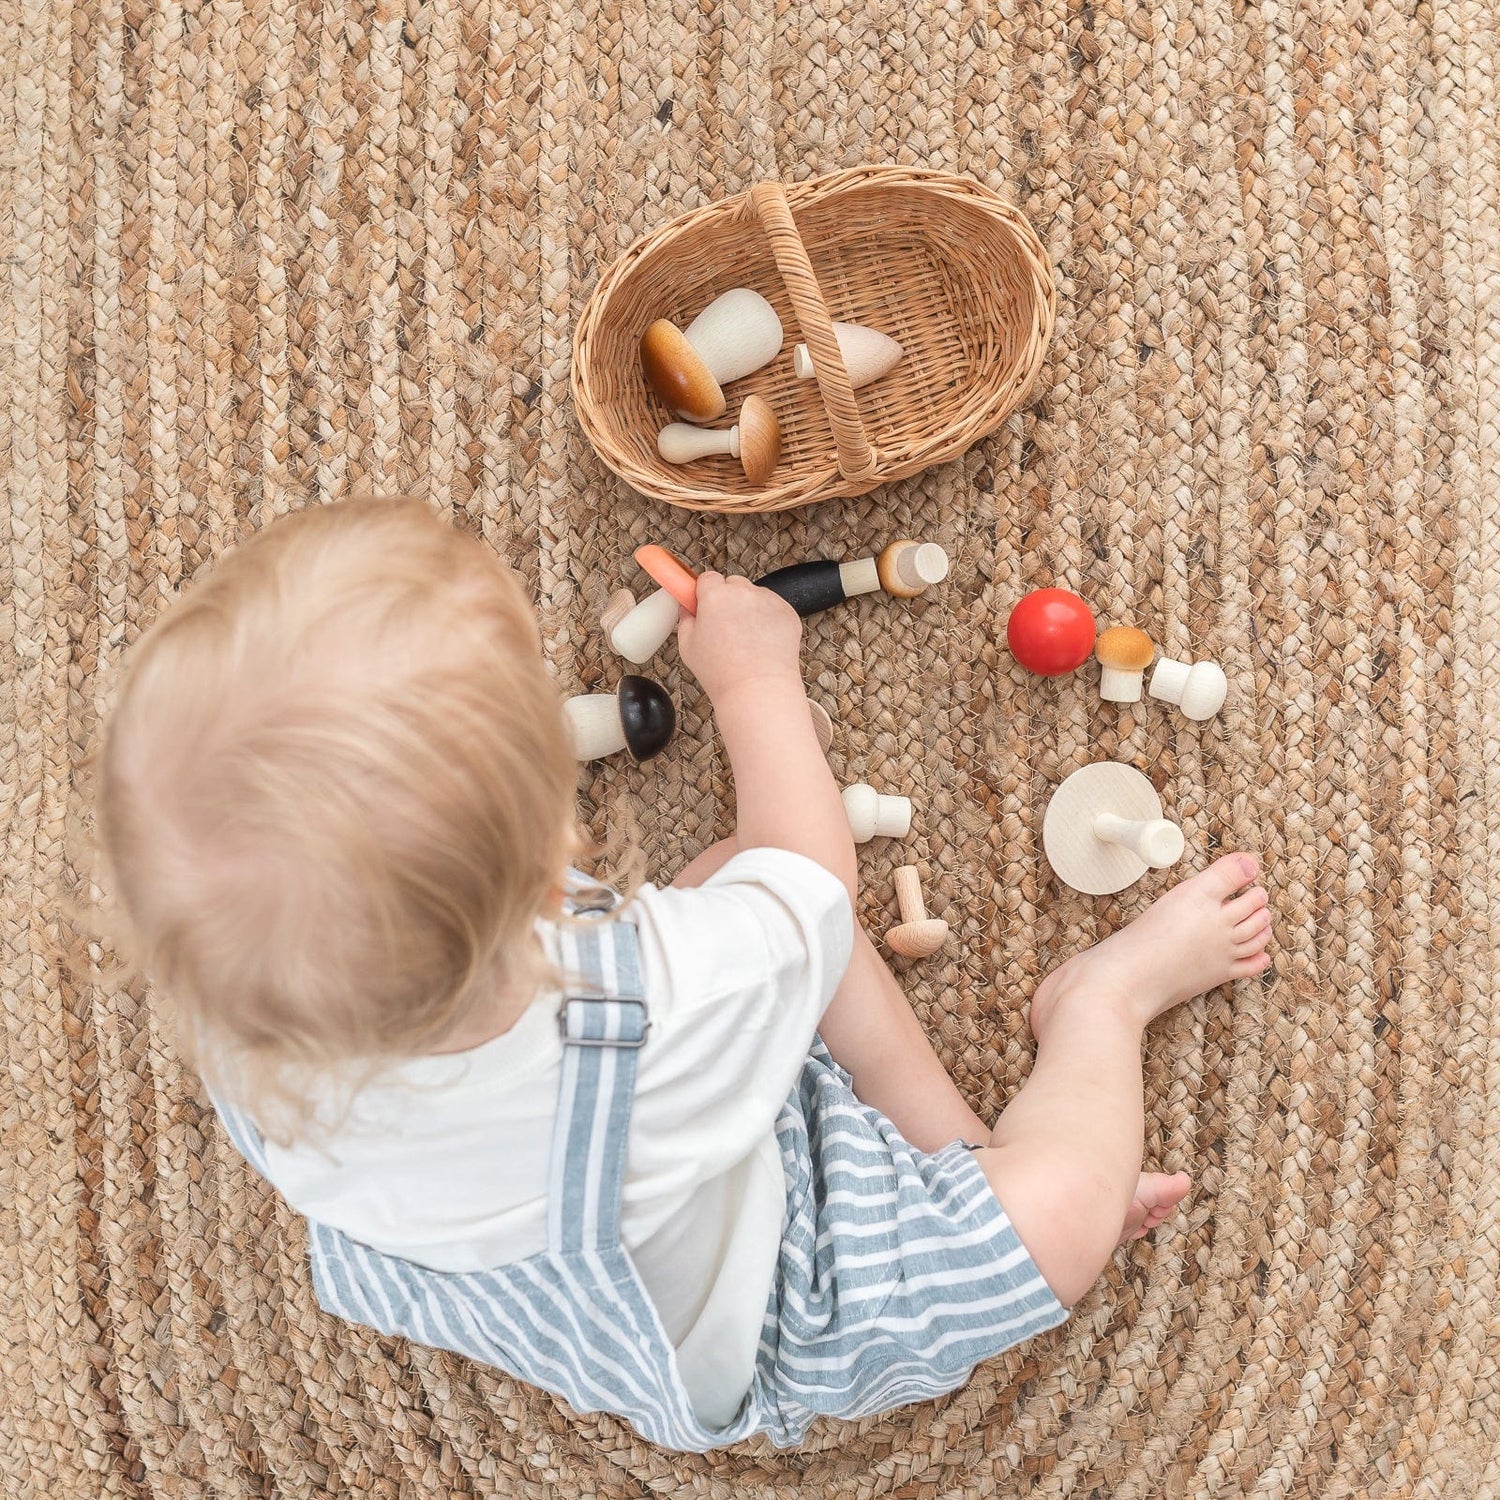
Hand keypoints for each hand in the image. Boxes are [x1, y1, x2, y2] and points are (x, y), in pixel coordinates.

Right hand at [676, 572, 803, 704]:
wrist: (758, 691)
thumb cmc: (722, 674)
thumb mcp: (688, 647)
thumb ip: (685, 620)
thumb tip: (686, 608)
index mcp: (715, 596)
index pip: (707, 578)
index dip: (705, 592)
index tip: (704, 603)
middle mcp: (744, 593)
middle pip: (733, 583)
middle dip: (728, 599)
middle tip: (725, 626)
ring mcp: (769, 601)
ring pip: (755, 595)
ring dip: (749, 608)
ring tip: (745, 640)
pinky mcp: (788, 613)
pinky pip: (774, 608)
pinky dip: (768, 619)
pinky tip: (761, 642)